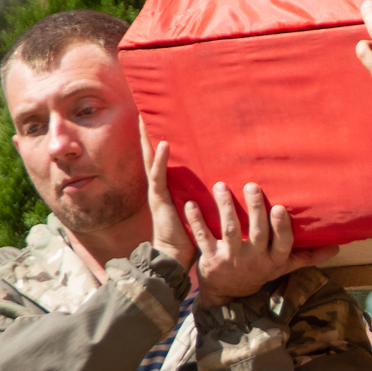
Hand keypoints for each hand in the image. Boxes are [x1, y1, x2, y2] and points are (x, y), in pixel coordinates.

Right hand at [142, 125, 197, 270]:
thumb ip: (206, 195)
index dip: (159, 144)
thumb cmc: (191, 237)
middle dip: (147, 136)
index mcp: (168, 189)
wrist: (176, 257)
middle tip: (143, 113)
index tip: (159, 122)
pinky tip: (163, 143)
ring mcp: (157, 193)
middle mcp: (160, 188)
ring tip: (145, 119)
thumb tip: (227, 181)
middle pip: (151, 156)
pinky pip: (158, 175)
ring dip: (148, 140)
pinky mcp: (159, 199)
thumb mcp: (199, 210)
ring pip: (150, 161)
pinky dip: (160, 159)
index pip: (162, 161)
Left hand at [187, 181, 335, 307]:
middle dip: (254, 209)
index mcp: (273, 260)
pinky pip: (202, 237)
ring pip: (229, 231)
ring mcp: (230, 259)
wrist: (227, 294)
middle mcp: (253, 260)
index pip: (282, 244)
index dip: (281, 227)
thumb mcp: (283, 266)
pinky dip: (196, 220)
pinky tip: (191, 203)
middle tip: (251, 185)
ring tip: (221, 186)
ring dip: (225, 208)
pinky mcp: (209, 258)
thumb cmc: (259, 272)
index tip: (279, 208)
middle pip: (255, 233)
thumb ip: (308, 256)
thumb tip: (337, 248)